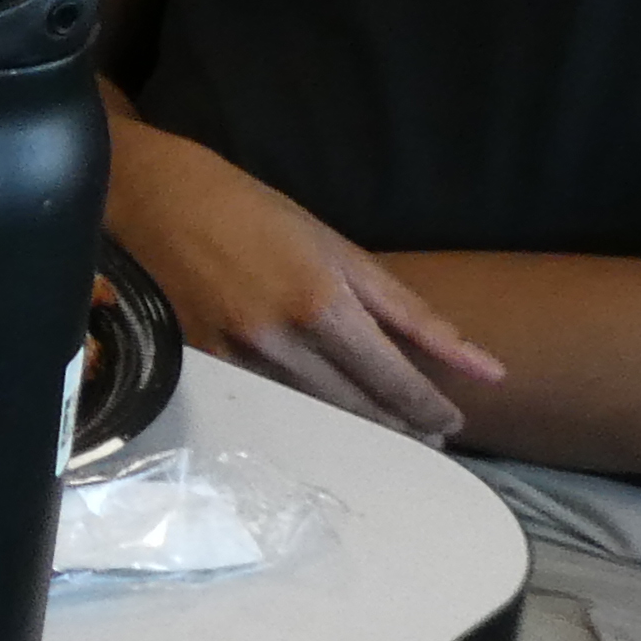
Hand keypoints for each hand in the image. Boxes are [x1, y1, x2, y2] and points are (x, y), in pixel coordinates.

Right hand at [110, 118, 505, 443]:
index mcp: (322, 304)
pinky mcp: (205, 370)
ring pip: (314, 421)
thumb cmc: (255, 213)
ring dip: (358, 434)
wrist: (156, 199)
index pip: (393, 381)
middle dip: (401, 430)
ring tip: (387, 436)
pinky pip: (269, 410)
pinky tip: (325, 422)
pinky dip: (306, 421)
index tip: (452, 424)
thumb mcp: (340, 250)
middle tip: (428, 440)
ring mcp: (237, 361)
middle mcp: (280, 341)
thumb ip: (412, 313)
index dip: (429, 411)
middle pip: (357, 412)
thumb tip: (483, 365)